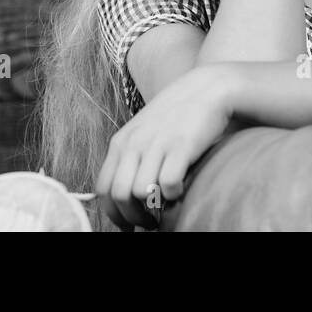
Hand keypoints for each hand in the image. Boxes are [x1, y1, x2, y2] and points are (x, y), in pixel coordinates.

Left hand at [94, 64, 235, 230]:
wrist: (207, 88)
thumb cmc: (176, 114)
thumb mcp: (143, 132)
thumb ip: (131, 157)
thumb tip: (125, 195)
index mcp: (122, 142)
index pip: (103, 187)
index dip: (113, 213)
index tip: (126, 223)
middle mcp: (135, 143)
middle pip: (119, 194)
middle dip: (132, 217)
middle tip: (147, 222)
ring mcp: (157, 144)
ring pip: (141, 192)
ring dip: (153, 208)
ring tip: (165, 207)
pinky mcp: (181, 146)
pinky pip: (169, 183)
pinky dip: (173, 194)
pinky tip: (180, 190)